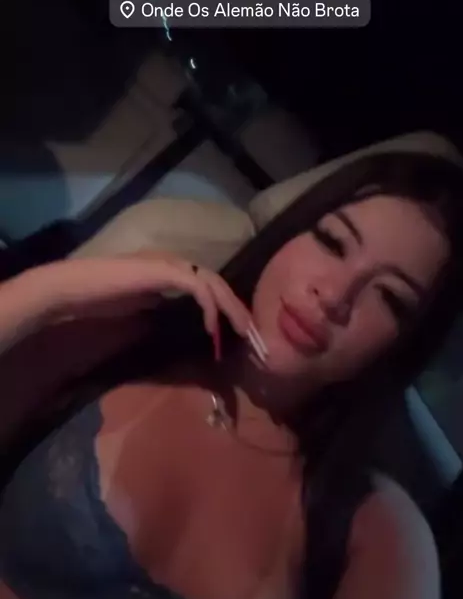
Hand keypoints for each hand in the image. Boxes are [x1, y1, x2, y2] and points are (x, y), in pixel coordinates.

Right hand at [27, 254, 252, 359]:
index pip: (210, 287)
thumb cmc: (101, 302)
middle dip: (237, 310)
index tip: (240, 334)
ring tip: (243, 333)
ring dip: (230, 309)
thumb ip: (163, 313)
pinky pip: (197, 286)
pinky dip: (209, 306)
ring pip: (213, 283)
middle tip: (253, 336)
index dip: (227, 309)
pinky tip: (212, 326)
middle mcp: (174, 263)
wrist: (74, 291)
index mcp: (171, 271)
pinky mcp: (162, 270)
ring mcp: (168, 263)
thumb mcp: (142, 311)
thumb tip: (185, 332)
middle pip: (218, 283)